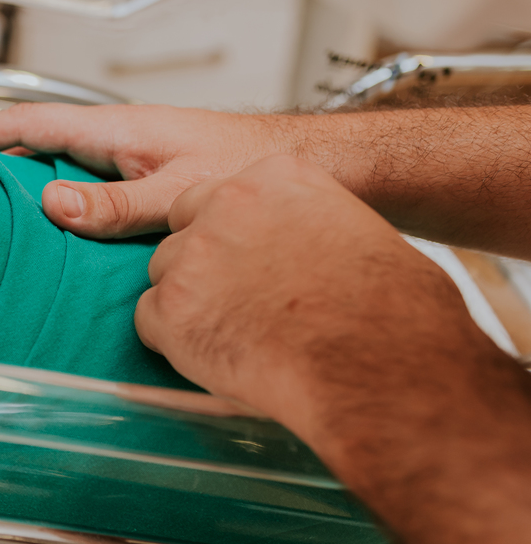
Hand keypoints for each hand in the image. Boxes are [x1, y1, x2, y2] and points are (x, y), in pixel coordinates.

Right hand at [0, 103, 296, 237]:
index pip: (33, 122)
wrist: (299, 166)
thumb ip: (117, 203)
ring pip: (59, 168)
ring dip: (25, 185)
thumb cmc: (247, 163)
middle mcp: (115, 139)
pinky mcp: (140, 178)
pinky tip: (51, 235)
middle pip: (37, 145)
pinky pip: (84, 189)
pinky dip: (59, 205)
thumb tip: (53, 205)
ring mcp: (126, 158)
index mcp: (116, 129)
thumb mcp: (179, 191)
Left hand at [134, 154, 489, 440]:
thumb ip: (307, 221)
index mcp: (276, 175)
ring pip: (165, 275)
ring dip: (190, 304)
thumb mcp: (359, 231)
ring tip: (239, 335)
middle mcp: (226, 202)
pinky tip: (220, 357)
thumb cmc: (393, 311)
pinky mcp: (170, 308)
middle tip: (241, 304)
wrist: (380, 369)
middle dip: (204, 265)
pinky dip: (176, 343)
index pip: (222, 195)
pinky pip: (151, 321)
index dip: (237, 236)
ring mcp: (192, 255)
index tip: (256, 262)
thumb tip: (295, 242)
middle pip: (184, 230)